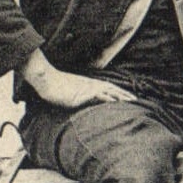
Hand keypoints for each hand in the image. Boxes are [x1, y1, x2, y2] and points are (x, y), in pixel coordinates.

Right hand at [18, 50, 135, 109]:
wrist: (46, 81)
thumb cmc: (55, 86)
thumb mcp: (69, 91)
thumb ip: (77, 95)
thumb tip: (80, 100)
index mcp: (88, 83)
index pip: (107, 87)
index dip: (117, 91)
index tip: (126, 96)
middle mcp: (90, 84)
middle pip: (111, 87)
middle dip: (124, 93)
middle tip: (135, 99)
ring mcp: (87, 88)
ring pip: (108, 90)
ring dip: (120, 96)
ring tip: (131, 101)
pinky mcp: (83, 94)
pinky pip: (99, 96)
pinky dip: (109, 98)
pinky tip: (116, 102)